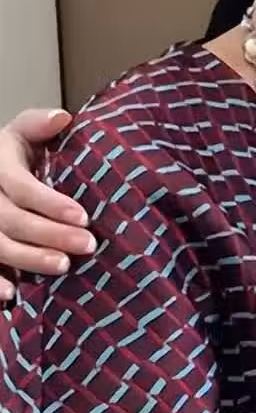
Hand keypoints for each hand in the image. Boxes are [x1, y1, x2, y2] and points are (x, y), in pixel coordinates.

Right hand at [0, 108, 94, 297]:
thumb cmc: (15, 151)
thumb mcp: (24, 132)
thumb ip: (39, 125)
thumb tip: (62, 117)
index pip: (22, 188)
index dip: (51, 204)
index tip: (84, 217)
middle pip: (12, 220)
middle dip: (50, 235)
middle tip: (88, 245)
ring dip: (29, 259)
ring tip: (63, 266)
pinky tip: (10, 295)